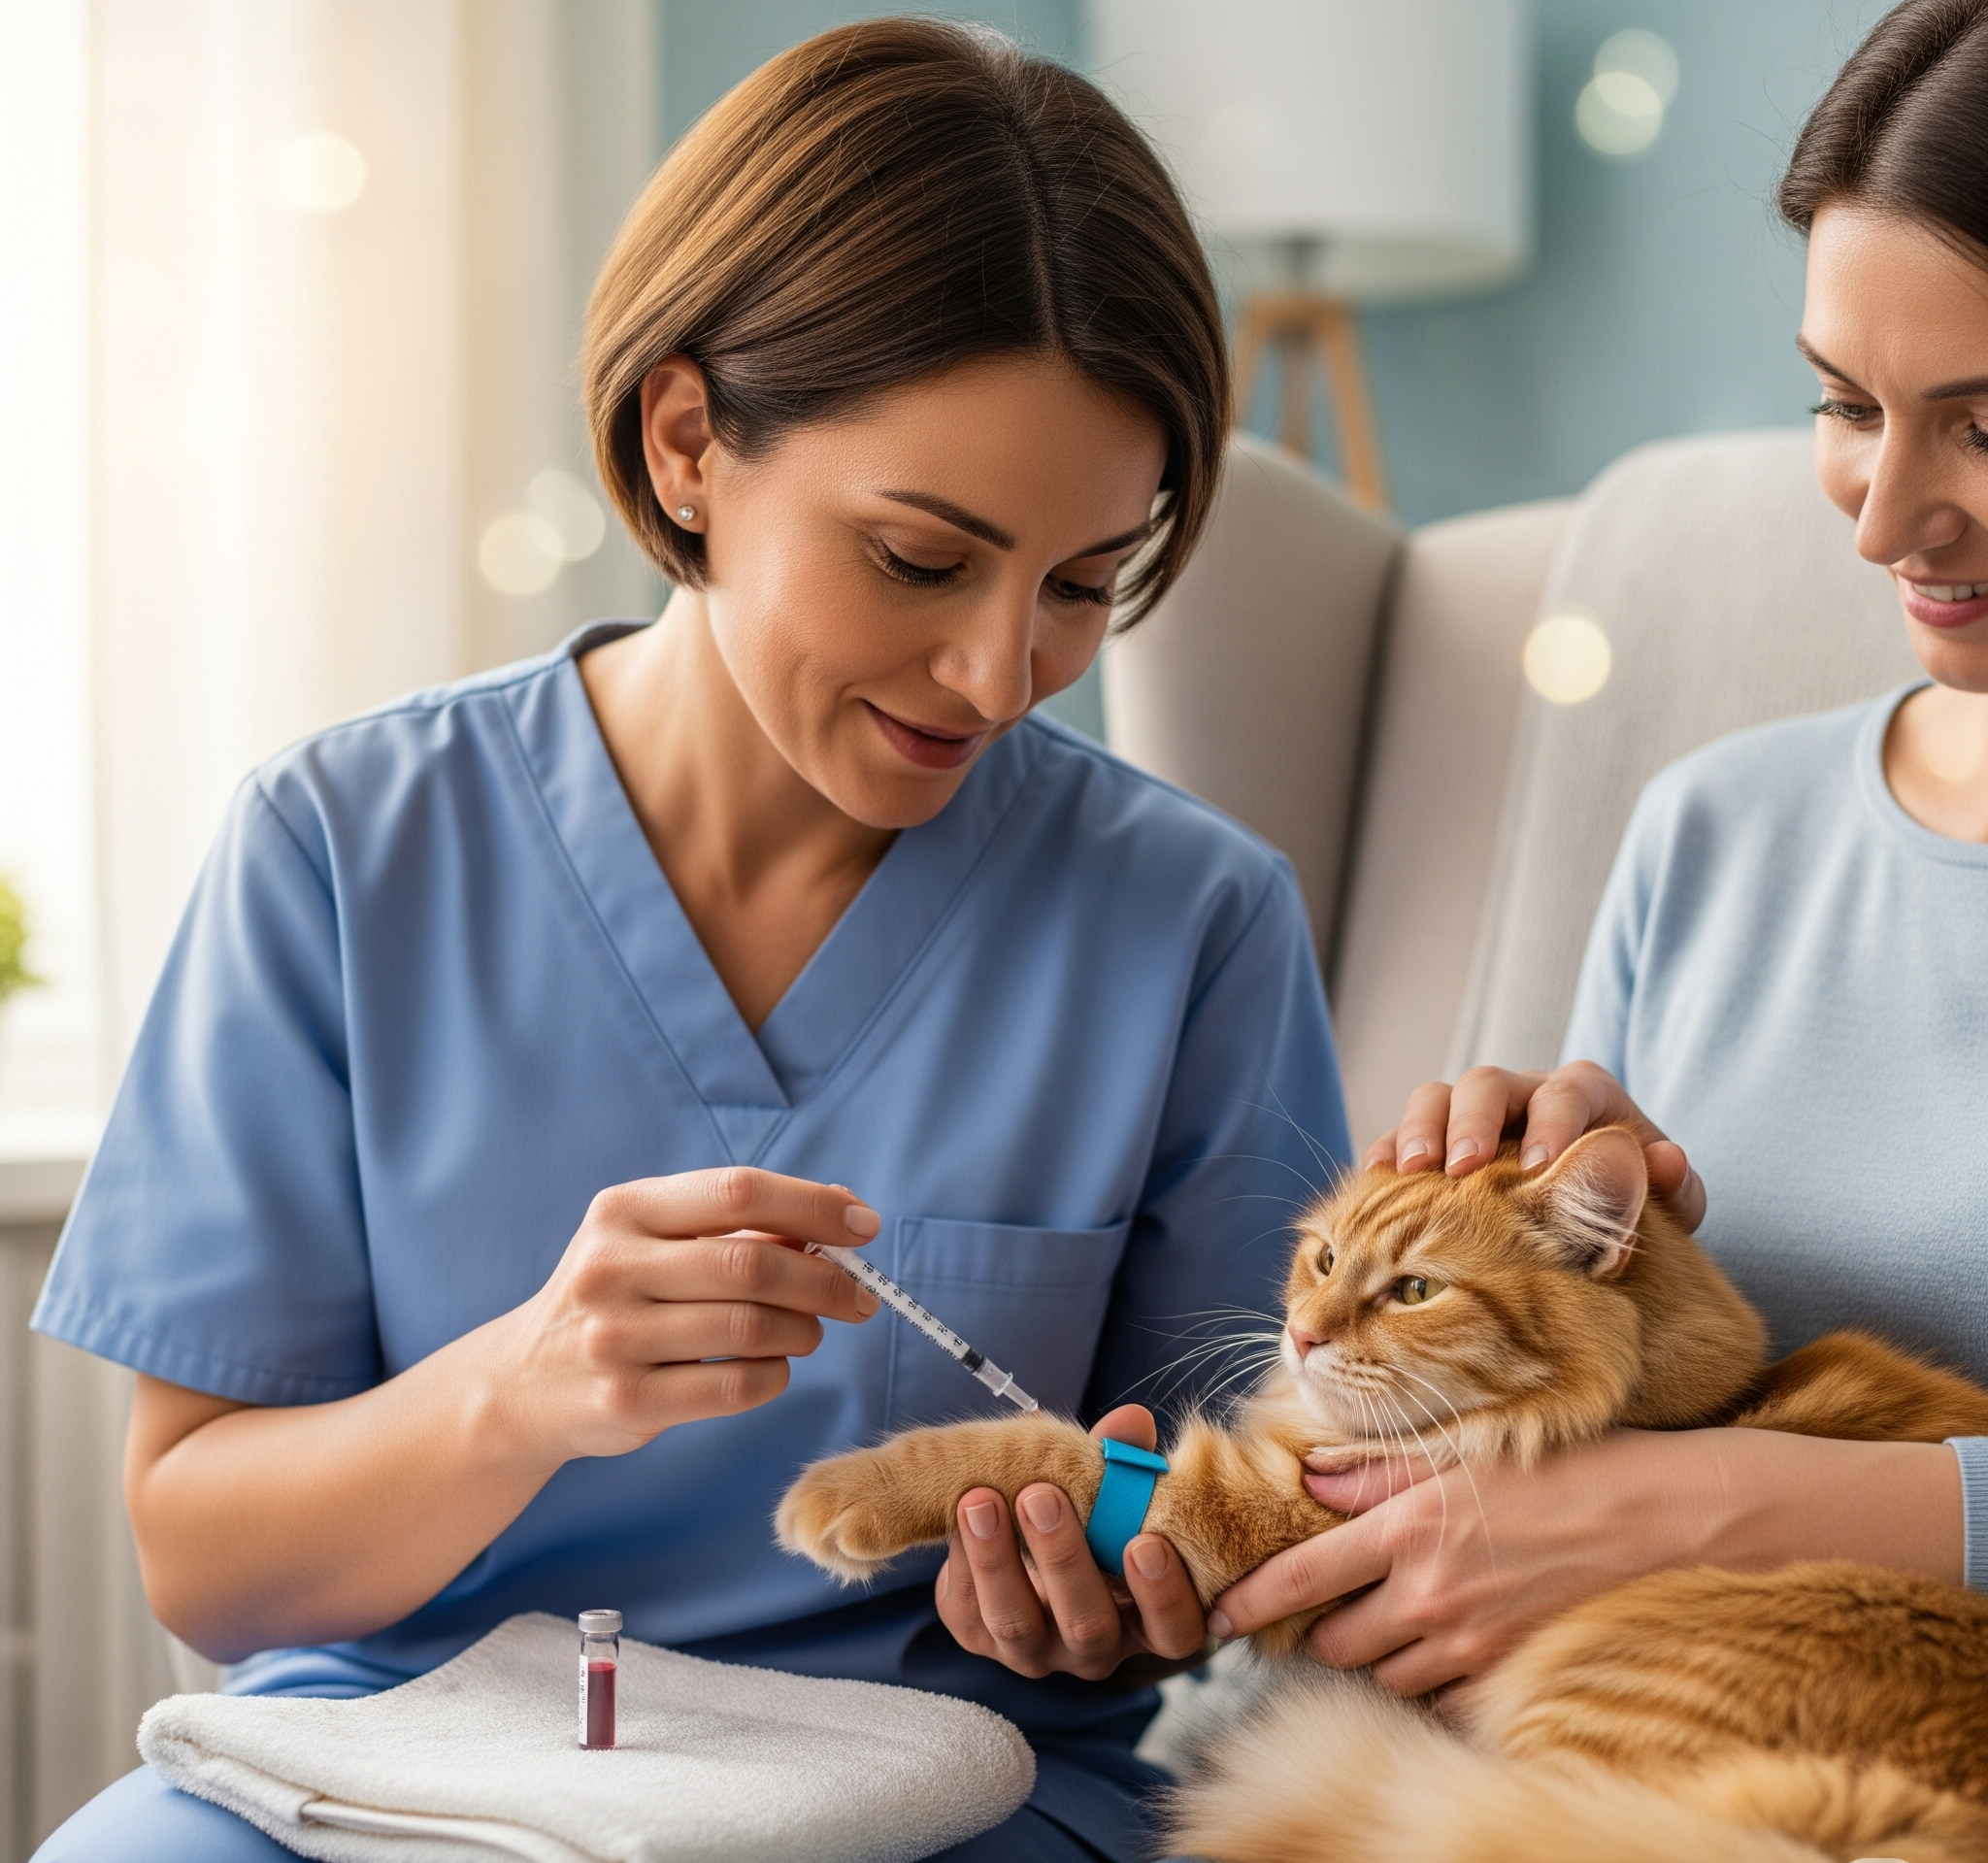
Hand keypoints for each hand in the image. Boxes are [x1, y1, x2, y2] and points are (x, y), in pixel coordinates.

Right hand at [485, 1167, 881, 1463]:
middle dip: (825, 1280)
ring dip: (802, 1331)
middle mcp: (612, 1267)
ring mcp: (614, 1338)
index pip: (738, 1191)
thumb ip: (741, 1225)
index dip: (813, 1206)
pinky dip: (773, 1377)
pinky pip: (734, 1388)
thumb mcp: (656, 1241)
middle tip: (859, 1296)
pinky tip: (770, 1368)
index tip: (864, 1224)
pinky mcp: (625, 1402)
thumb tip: (844, 1209)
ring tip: (808, 1332)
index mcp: (625, 1210)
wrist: (522, 1382)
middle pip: (752, 1264)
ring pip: (750, 1328)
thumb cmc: (619, 1296)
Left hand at [934, 1404, 1206, 1682]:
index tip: (1145, 1543)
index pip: (1175, 1629)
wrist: (1021, 1546)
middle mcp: (1094, 1647)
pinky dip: (961, 1560)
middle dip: (1063, 1559)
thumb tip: (1132, 1421)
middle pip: (1088, 1625)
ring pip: (1016, 1623)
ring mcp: (1035, 1649)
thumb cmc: (1089, 1520)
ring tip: (980, 1499)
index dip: (1165, 1595)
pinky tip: (956, 1514)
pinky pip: (967, 1609)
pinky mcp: (979, 1637)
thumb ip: (1125, 1461)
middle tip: (1041, 1496)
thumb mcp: (1111, 1493)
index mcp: (1146, 1618)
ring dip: (996, 1559)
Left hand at [1207, 1427, 1966, 1699]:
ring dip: (1368, 1658)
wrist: (1663, 1512)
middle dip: (1313, 1635)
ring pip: (1383, 1677)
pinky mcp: (1508, 1670)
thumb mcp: (1457, 1452)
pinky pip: (1438, 1698)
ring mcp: (1470, 1641)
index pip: (1300, 1580)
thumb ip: (1373, 1474)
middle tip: (1310, 1614)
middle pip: (1333, 1646)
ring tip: (1374, 1626)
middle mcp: (1429, 1594)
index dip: (1247, 1603)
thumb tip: (1308, 1479)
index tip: (1215, 1614)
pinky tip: (1431, 1649)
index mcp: (1406, 1529)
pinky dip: (1422, 1683)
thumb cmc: (1559, 1466)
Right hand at [1363, 1060, 1704, 1230]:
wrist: (1598, 1211)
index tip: (1539, 1166)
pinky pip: (1401, 1132)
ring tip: (1411, 1173)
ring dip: (1419, 1131)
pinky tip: (1376, 1181)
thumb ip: (1676, 1186)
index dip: (1551, 1124)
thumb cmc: (1635, 1203)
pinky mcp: (1438, 1140)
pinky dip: (1386, 1151)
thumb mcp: (1669, 1202)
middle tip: (1462, 1170)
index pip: (1565, 1093)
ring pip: (1436, 1097)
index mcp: (1583, 1096)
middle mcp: (1524, 1093)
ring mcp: (1475, 1114)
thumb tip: (1663, 1158)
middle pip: (1486, 1083)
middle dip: (1471, 1123)